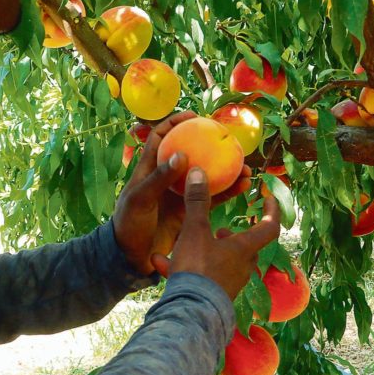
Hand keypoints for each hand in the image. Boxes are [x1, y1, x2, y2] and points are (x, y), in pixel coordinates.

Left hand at [112, 112, 251, 274]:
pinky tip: (243, 186)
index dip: (174, 123)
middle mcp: (166, 178)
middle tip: (228, 140)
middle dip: (209, 146)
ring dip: (226, 171)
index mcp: (149, 169)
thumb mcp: (140, 199)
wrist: (132, 258)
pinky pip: (212, 198)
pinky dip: (227, 192)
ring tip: (245, 167)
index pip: (160, 137)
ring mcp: (180, 194)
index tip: (193, 116)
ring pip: (206, 177)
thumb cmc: (128, 225)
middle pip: (190, 154)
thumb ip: (159, 178)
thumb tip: (181, 154)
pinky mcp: (190, 211)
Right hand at [153, 168, 280, 299]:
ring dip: (209, 250)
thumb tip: (199, 172)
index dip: (271, 209)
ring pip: (223, 261)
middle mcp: (242, 267)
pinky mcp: (214, 295)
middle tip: (220, 228)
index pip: (269, 226)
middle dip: (231, 235)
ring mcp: (230, 283)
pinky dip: (187, 267)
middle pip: (246, 246)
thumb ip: (197, 202)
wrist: (190, 313)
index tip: (267, 196)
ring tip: (189, 243)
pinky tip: (161, 262)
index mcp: (244, 248)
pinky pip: (204, 276)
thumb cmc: (198, 269)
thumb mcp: (195, 231)